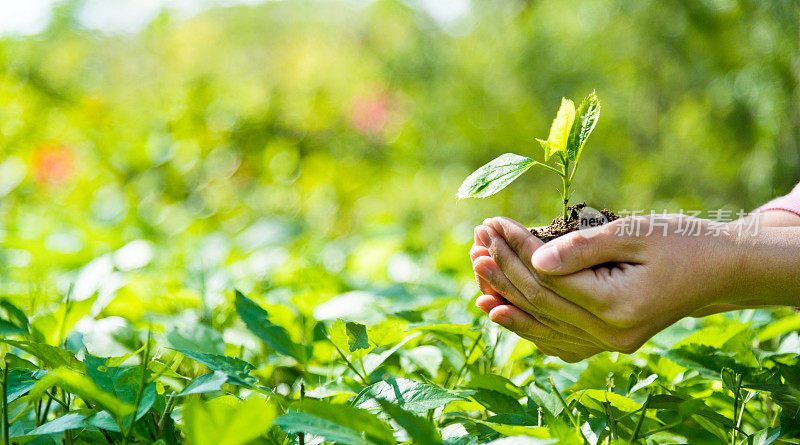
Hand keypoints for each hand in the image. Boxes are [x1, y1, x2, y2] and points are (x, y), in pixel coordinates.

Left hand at [474, 214, 742, 354]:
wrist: (721, 270)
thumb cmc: (681, 241)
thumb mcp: (635, 233)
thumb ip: (583, 248)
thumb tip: (535, 259)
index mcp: (618, 306)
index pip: (549, 279)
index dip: (517, 250)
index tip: (493, 224)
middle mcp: (611, 334)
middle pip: (540, 302)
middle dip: (504, 269)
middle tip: (475, 241)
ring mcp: (609, 344)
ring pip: (543, 324)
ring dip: (506, 296)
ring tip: (476, 271)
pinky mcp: (608, 341)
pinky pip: (557, 339)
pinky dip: (527, 324)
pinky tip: (499, 312)